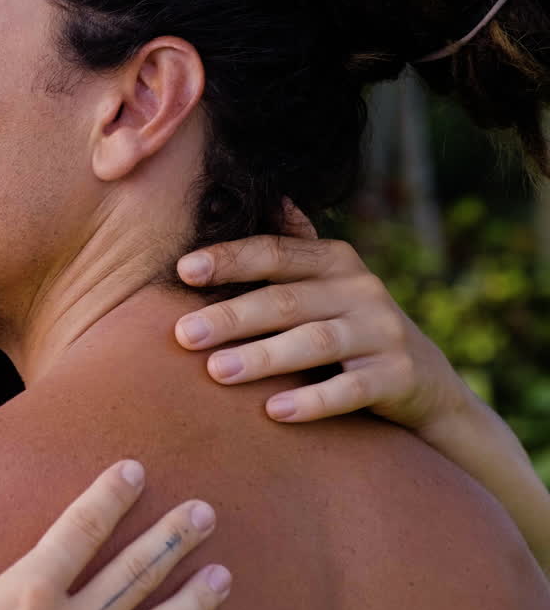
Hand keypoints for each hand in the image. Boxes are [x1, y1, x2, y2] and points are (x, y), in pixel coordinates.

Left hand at [174, 235, 473, 437]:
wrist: (426, 384)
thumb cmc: (351, 328)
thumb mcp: (328, 285)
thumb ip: (296, 249)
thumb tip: (272, 198)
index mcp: (334, 262)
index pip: (275, 253)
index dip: (230, 259)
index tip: (184, 270)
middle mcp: (360, 290)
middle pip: (285, 300)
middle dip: (231, 316)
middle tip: (183, 335)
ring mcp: (382, 332)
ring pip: (315, 341)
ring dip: (263, 356)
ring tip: (217, 371)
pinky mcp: (396, 376)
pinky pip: (351, 389)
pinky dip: (313, 401)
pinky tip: (274, 411)